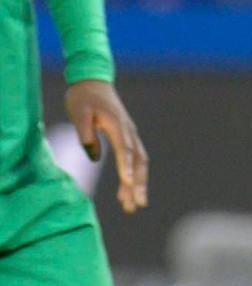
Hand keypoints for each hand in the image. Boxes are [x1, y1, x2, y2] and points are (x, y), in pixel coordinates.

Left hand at [66, 80, 148, 213]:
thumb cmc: (83, 96)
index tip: (128, 184)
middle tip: (136, 205)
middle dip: (139, 184)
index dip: (126, 167)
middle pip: (139, 161)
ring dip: (138, 184)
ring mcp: (131, 134)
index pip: (124, 150)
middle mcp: (129, 131)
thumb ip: (86, 135)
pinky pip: (135, 159)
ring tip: (132, 205)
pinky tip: (128, 189)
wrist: (93, 80)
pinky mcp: (128, 137)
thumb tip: (94, 157)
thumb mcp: (78, 113)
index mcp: (117, 125)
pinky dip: (134, 175)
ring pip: (140, 163)